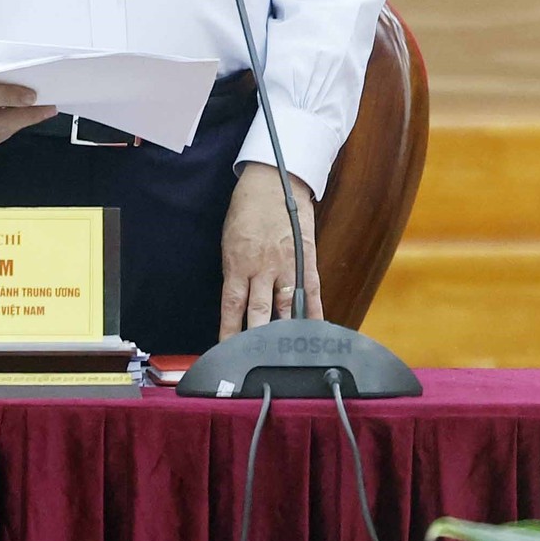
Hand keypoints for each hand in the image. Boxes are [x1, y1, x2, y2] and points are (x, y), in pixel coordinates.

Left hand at [219, 163, 321, 337]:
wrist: (273, 181)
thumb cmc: (247, 208)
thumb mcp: (229, 240)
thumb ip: (234, 271)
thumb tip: (236, 299)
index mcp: (238, 263)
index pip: (232, 306)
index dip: (228, 331)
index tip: (225, 351)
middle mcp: (263, 269)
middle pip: (260, 312)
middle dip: (257, 337)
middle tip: (254, 359)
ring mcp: (287, 266)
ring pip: (286, 306)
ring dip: (284, 331)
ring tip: (282, 353)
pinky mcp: (306, 261)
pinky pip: (312, 293)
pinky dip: (313, 314)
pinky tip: (315, 331)